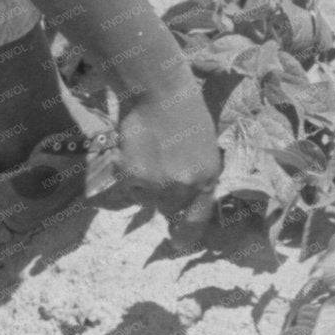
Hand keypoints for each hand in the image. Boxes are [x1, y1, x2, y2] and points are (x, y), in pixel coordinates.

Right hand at [115, 80, 221, 244]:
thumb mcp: (204, 147)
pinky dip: (125, 175)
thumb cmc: (185, 112)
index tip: (177, 243)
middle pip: (168, 211)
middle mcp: (185, 186)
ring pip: (145, 200)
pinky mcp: (134, 176)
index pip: (197, 220)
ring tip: (146, 155)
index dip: (186, 237)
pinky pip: (127, 188)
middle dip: (162, 199)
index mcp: (208, 178)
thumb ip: (196, 175)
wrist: (159, 91)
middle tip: (157, 174)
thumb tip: (183, 201)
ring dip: (143, 186)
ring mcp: (159, 183)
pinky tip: (133, 151)